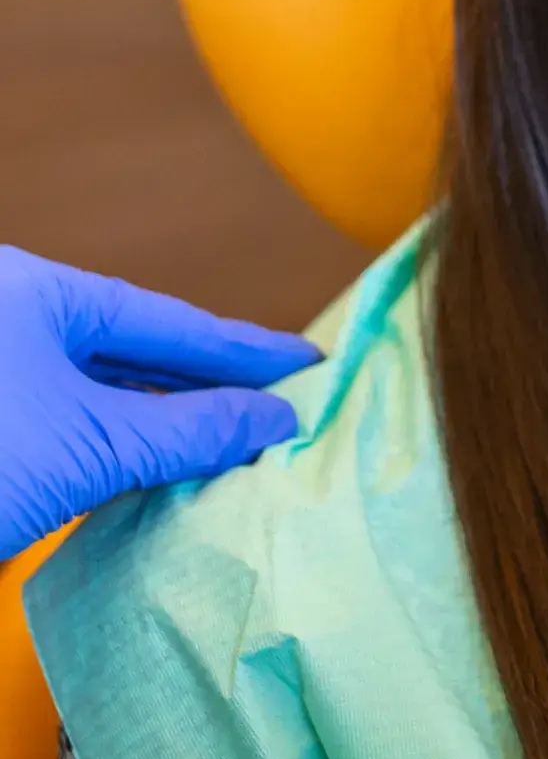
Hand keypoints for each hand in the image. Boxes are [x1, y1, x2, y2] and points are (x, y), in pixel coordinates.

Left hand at [0, 246, 319, 560]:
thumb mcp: (91, 446)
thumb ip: (192, 427)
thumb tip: (276, 420)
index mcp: (32, 292)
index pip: (166, 319)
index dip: (243, 346)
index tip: (307, 360)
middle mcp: (9, 319)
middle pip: (134, 349)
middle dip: (211, 382)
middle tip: (284, 402)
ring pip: (99, 388)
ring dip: (169, 418)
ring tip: (240, 437)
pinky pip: (69, 423)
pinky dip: (123, 444)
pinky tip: (165, 466)